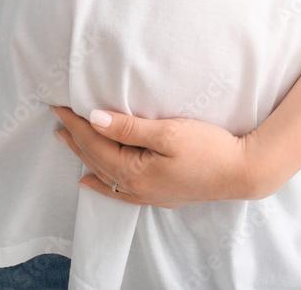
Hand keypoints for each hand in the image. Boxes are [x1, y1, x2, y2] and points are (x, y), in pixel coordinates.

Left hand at [50, 105, 254, 207]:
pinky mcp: (159, 195)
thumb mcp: (168, 132)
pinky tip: (90, 181)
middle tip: (57, 119)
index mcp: (134, 171)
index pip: (95, 142)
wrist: (243, 172)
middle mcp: (135, 188)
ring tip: (66, 141)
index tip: (59, 105)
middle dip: (75, 138)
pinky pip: (119, 190)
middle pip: (95, 158)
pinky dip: (101, 183)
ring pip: (104, 173)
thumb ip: (129, 127)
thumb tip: (94, 119)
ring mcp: (147, 194)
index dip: (76, 123)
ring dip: (84, 156)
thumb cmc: (210, 148)